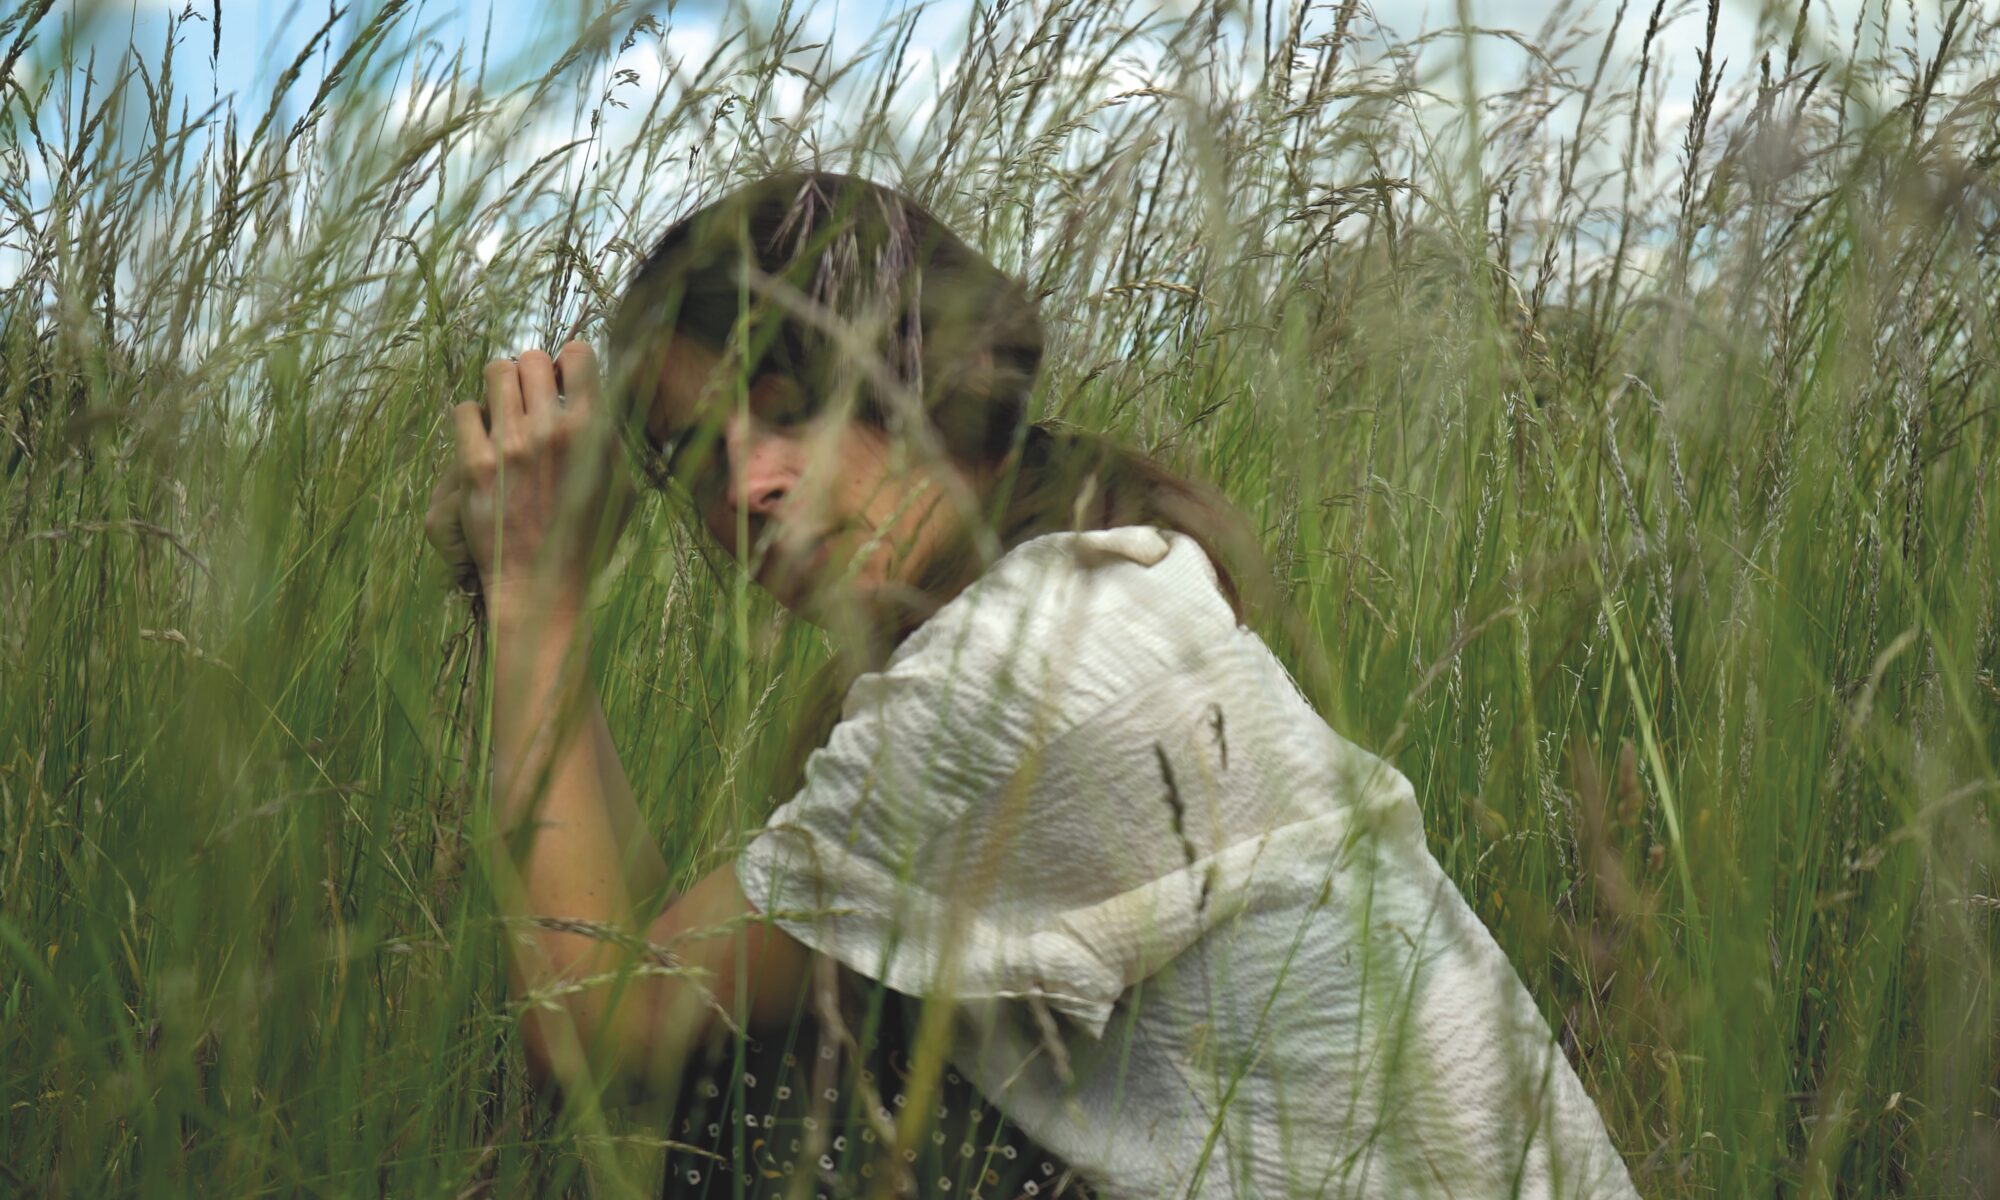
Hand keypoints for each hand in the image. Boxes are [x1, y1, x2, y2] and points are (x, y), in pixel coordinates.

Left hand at [429, 340, 631, 613]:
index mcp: (591, 432)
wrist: (542, 586)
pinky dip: (471, 418)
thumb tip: (596, 396)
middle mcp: (549, 432)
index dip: (569, 364)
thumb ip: (611, 438)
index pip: (577, 355)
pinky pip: (463, 409)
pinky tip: (482, 439)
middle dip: (531, 373)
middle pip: (531, 358)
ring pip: (494, 373)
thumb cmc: (587, 540)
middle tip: (530, 398)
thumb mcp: (621, 488)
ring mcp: (509, 447)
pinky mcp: (473, 466)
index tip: (563, 384)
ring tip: (503, 411)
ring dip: (499, 387)